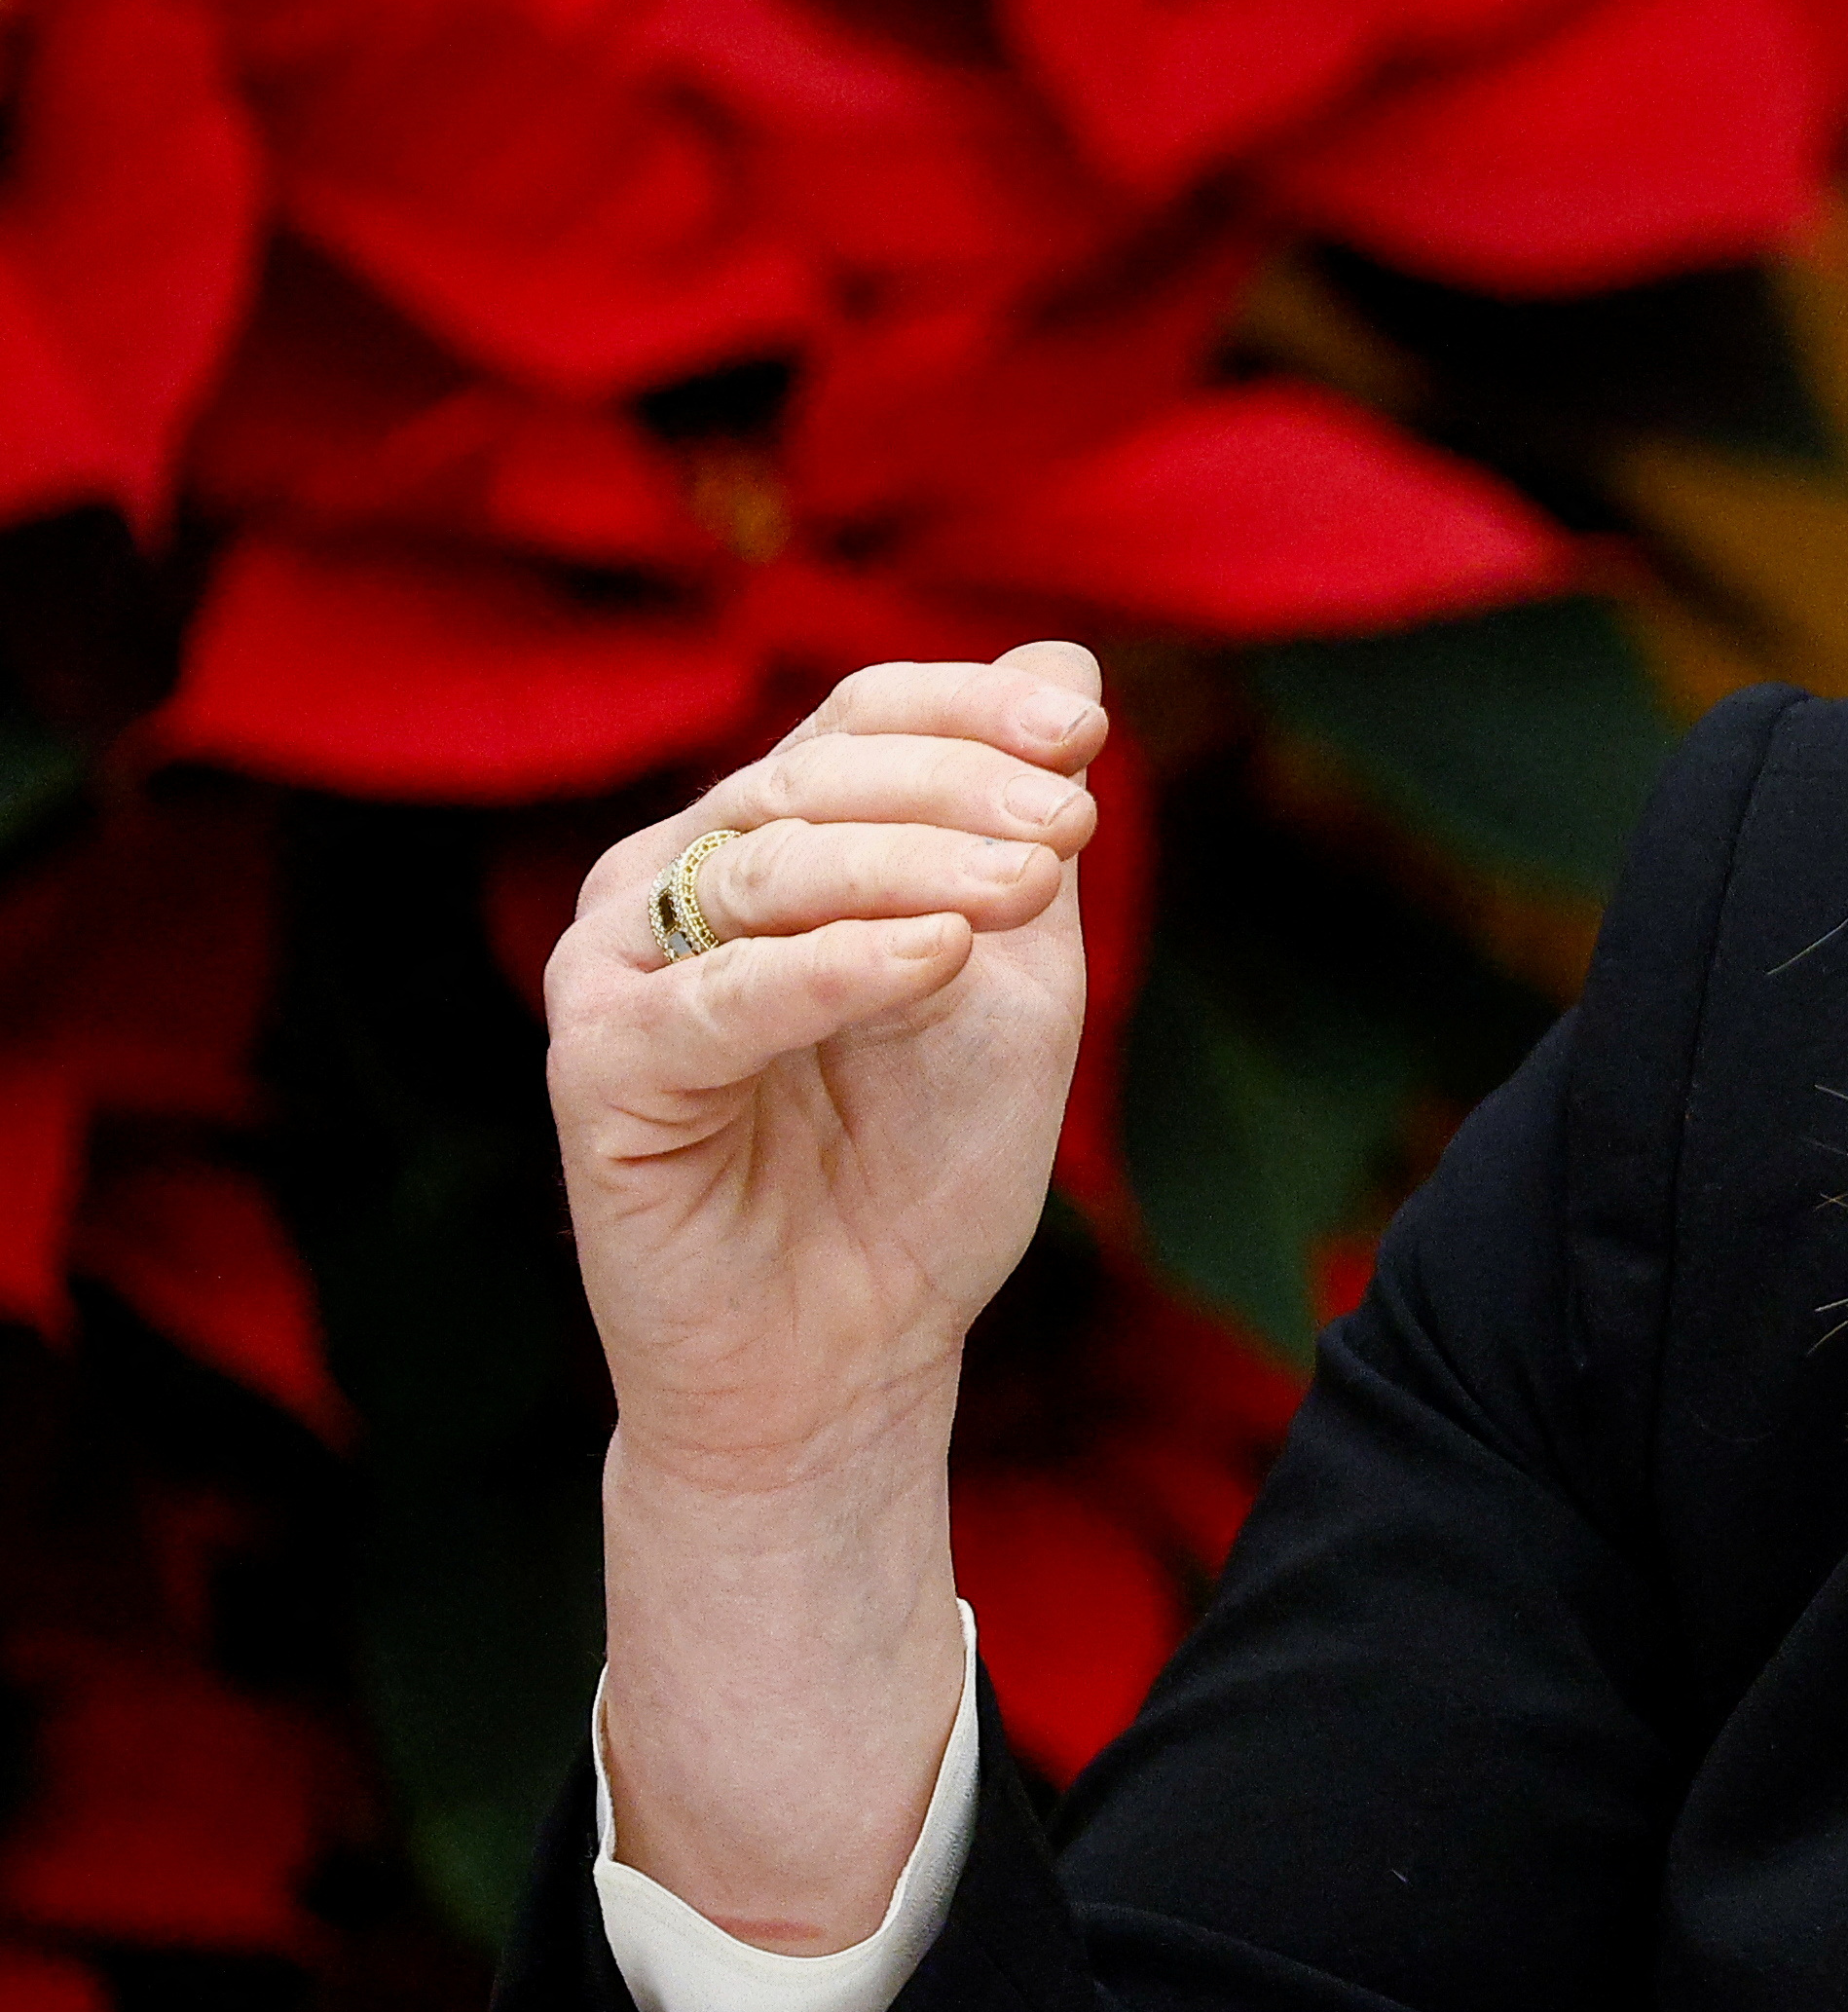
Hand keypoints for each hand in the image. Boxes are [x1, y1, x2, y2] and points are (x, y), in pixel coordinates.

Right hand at [548, 645, 1105, 1494]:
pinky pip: (719, 996)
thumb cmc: (923, 1169)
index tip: (1084, 738)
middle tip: (1071, 827)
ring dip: (915, 865)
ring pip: (770, 867)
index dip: (972, 711)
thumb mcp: (1014, 982)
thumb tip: (1066, 659)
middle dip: (960, 789)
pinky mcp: (599, 1069)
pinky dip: (834, 966)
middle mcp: (674, 882)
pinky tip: (935, 957)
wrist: (853, 1352)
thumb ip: (1028, 836)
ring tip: (1028, 891)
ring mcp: (620, 970)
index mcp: (767, 842)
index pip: (861, 721)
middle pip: (818, 776)